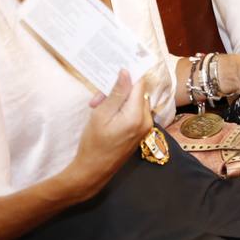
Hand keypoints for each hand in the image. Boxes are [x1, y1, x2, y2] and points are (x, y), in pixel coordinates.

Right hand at [65, 70, 152, 200]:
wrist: (93, 171)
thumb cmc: (93, 143)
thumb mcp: (101, 114)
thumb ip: (116, 93)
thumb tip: (127, 72)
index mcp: (137, 115)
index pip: (139, 84)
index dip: (128, 75)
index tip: (116, 68)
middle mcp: (146, 120)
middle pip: (136, 93)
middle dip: (117, 91)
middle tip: (97, 99)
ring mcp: (146, 127)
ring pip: (134, 102)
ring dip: (117, 100)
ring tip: (98, 107)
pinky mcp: (141, 131)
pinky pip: (134, 112)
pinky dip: (121, 110)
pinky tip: (105, 115)